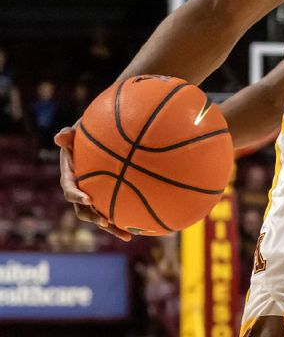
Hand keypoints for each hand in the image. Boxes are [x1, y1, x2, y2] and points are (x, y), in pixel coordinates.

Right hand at [54, 127, 131, 241]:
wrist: (99, 138)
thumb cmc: (88, 132)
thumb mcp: (78, 130)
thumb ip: (69, 134)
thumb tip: (59, 136)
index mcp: (70, 176)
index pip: (69, 188)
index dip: (76, 196)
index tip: (87, 199)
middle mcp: (81, 190)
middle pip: (83, 209)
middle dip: (93, 217)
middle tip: (105, 222)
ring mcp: (94, 196)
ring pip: (100, 216)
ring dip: (111, 227)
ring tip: (127, 235)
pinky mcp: (107, 198)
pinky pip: (115, 211)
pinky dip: (126, 220)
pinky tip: (141, 229)